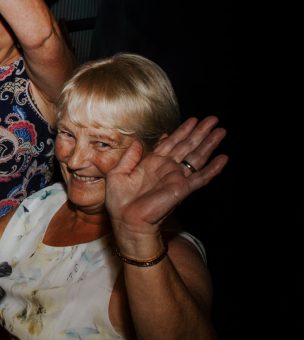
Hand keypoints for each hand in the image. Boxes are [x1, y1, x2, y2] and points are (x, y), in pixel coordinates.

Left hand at [105, 120, 226, 252]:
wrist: (126, 220)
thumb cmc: (119, 201)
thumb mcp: (117, 173)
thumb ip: (129, 157)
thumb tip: (138, 142)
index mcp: (151, 163)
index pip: (171, 143)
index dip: (182, 131)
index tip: (194, 120)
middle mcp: (167, 168)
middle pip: (187, 146)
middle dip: (200, 132)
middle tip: (214, 119)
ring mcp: (176, 177)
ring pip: (196, 157)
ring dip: (209, 144)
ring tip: (221, 131)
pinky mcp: (182, 189)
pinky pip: (200, 177)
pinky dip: (212, 168)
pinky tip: (223, 158)